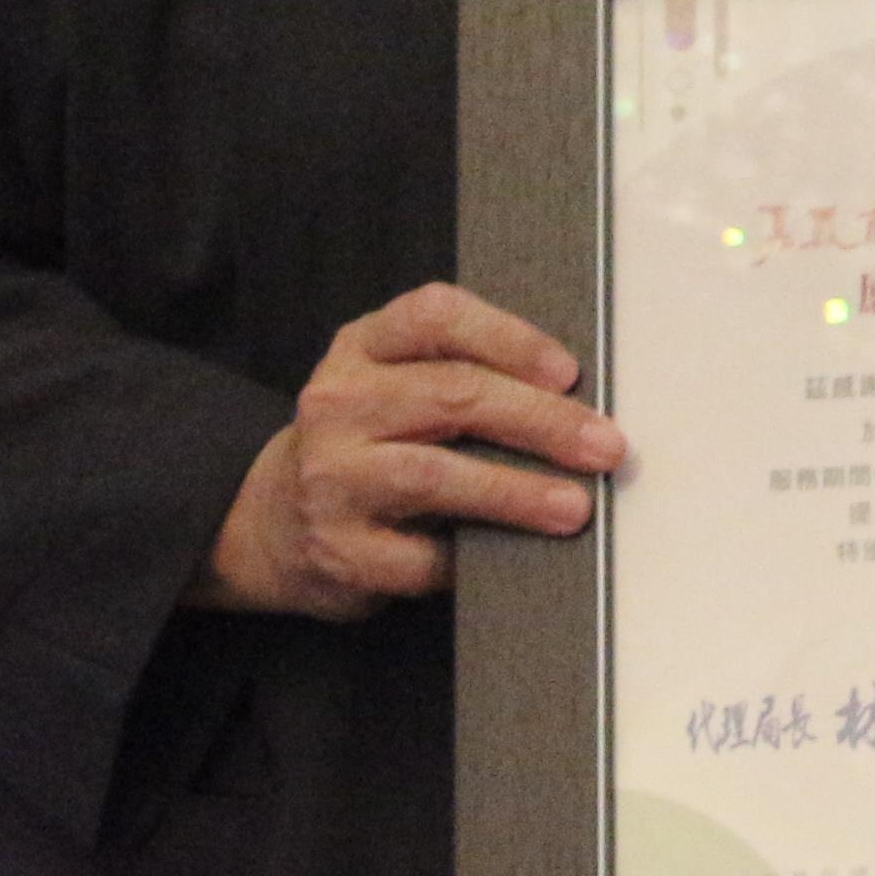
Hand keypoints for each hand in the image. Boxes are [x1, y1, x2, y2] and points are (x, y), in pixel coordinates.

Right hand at [185, 284, 625, 620]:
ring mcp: (331, 477)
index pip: (435, 316)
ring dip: (516, 491)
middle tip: (603, 446)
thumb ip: (462, 375)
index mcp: (360, 347)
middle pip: (452, 395)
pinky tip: (511, 558)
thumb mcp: (393, 386)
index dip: (509, 338)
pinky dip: (474, 557)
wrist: (270, 523)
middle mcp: (337, 403)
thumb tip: (577, 403)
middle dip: (540, 421)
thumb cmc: (366, 445)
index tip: (569, 372)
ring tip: (574, 507)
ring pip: (436, 474)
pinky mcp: (337, 549)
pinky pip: (422, 555)